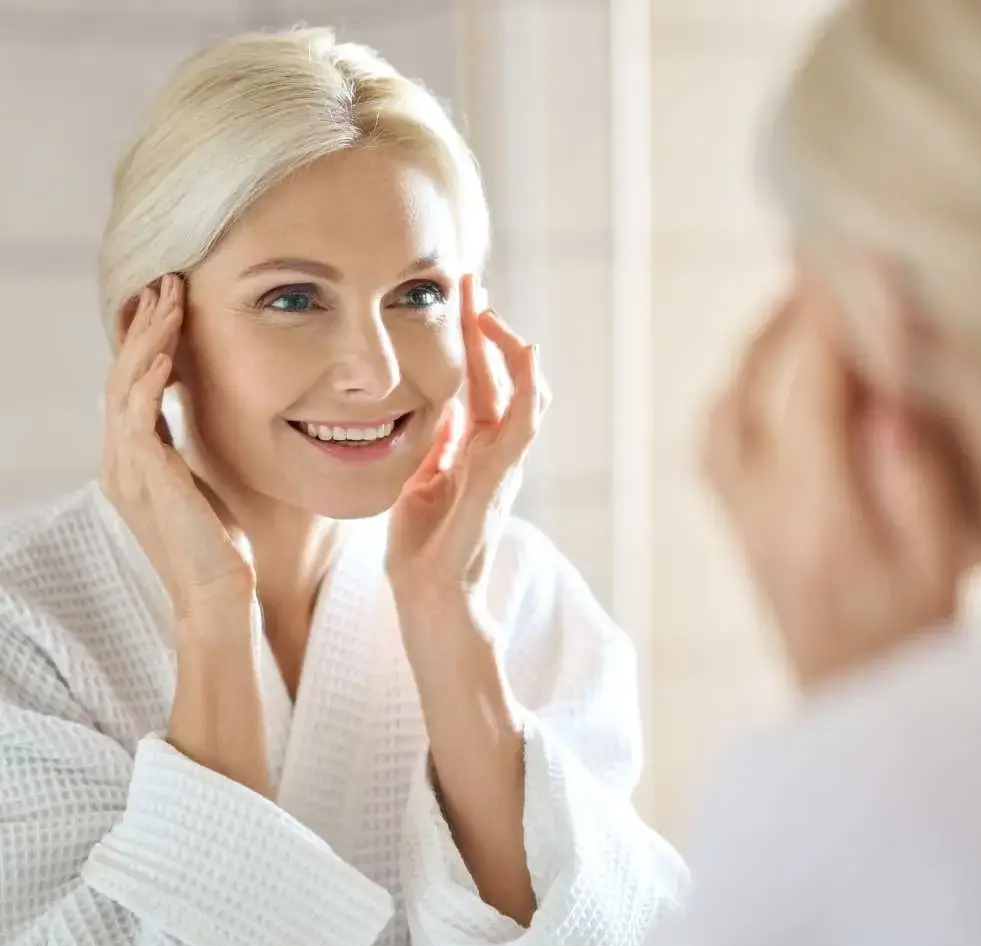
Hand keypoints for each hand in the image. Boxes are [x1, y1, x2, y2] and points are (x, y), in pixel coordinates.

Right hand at [101, 274, 254, 617]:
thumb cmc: (217, 541)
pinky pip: (138, 420)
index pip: (131, 384)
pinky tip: (167, 356)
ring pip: (126, 387)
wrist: (217, 592)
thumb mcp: (198, 481)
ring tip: (169, 300)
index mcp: (131, 458)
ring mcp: (127, 470)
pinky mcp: (146, 481)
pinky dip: (150, 384)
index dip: (144, 340)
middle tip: (164, 283)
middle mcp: (120, 460)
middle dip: (143, 327)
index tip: (165, 303)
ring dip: (149, 340)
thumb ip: (185, 449)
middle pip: (122, 375)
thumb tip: (193, 415)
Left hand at [386, 276, 549, 633]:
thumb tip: (445, 409)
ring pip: (524, 393)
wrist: (428, 597)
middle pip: (503, 377)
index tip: (457, 298)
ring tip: (486, 308)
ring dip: (507, 347)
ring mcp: (503, 465)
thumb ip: (439, 446)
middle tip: (469, 282)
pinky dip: (528, 387)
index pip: (481, 382)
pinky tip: (524, 351)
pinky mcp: (500, 480)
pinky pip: (524, 425)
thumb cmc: (423, 548)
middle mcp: (495, 451)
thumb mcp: (422, 481)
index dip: (472, 340)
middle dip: (488, 328)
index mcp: (474, 450)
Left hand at [701, 270, 977, 689]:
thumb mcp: (942, 561)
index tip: (846, 254)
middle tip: (821, 267)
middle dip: (785, 319)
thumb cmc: (912, 638)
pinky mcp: (737, 528)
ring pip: (720, 414)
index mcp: (819, 515)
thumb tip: (880, 396)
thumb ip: (914, 475)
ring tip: (796, 313)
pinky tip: (764, 380)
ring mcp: (740, 520)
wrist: (856, 705)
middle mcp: (762, 510)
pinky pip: (711, 446)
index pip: (813, 391)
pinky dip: (733, 396)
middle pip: (752, 391)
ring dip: (754, 354)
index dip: (829, 316)